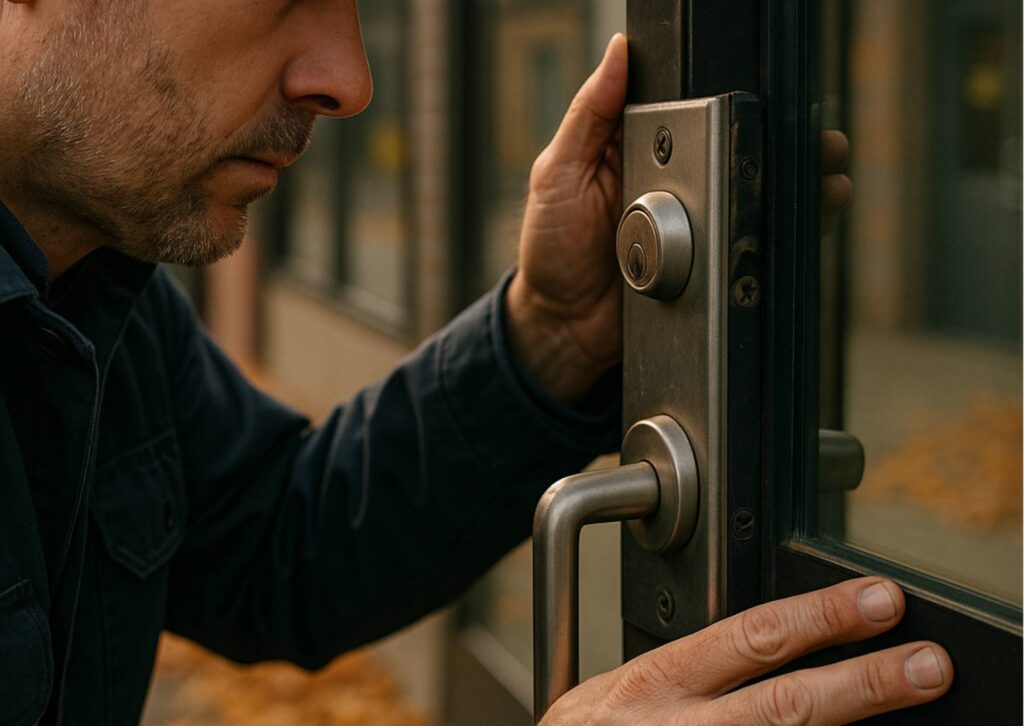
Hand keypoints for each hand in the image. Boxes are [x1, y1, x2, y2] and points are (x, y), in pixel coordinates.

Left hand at [506, 37, 854, 404]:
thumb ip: (589, 116)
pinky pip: (752, 239)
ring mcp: (695, 223)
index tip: (765, 89)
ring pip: (753, 192)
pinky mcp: (707, 262)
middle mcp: (673, 182)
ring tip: (825, 166)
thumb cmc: (551, 250)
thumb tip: (617, 54)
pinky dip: (785, 227)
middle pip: (736, 149)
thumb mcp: (558, 174)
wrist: (564, 328)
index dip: (730, 99)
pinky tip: (810, 213)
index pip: (691, 112)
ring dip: (794, 177)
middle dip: (779, 138)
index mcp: (637, 149)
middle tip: (813, 132)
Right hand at [540, 577, 951, 724]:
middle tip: (928, 663)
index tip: (877, 602)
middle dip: (862, 683)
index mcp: (652, 684)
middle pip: (784, 706)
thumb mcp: (618, 695)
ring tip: (912, 700)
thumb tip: (774, 648)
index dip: (819, 617)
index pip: (748, 639)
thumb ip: (685, 676)